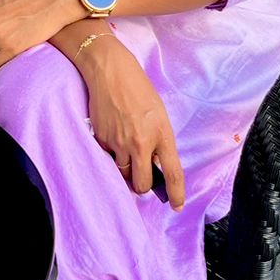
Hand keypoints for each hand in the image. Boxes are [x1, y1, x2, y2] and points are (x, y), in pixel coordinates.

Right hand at [80, 36, 184, 209]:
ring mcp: (119, 143)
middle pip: (142, 184)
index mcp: (162, 134)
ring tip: (125, 149)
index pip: (173, 172)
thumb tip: (154, 165)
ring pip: (123, 175)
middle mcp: (141, 143)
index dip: (176, 194)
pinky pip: (107, 160)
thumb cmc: (138, 91)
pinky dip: (111, 155)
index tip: (177, 206)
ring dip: (125, 170)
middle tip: (141, 176)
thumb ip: (159, 141)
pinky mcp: (102, 140)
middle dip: (142, 185)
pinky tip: (113, 135)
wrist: (111, 73)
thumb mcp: (158, 115)